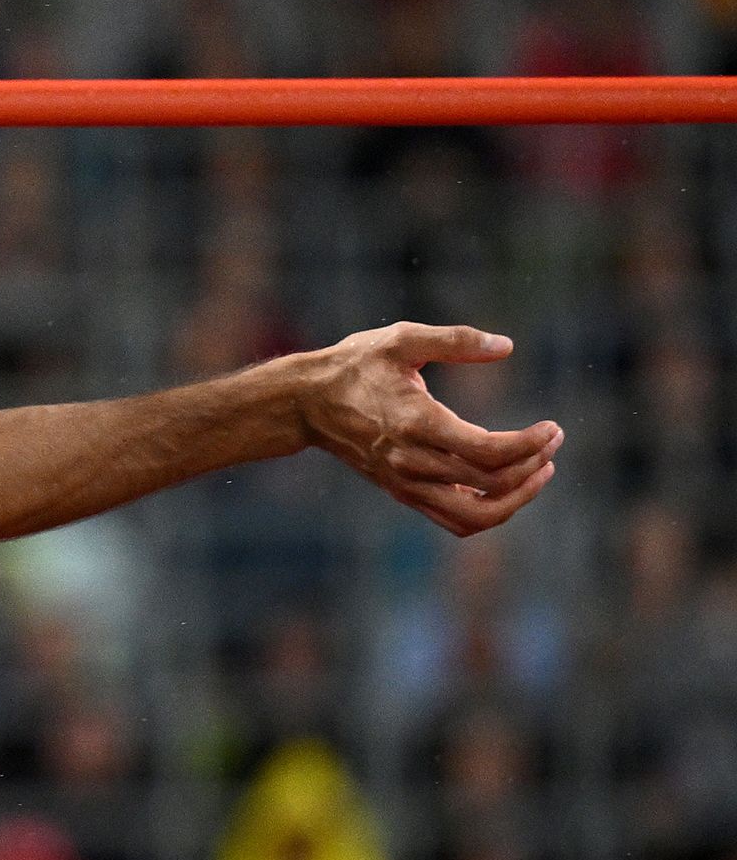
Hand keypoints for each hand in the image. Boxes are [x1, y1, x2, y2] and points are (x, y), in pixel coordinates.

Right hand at [298, 321, 558, 535]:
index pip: (488, 452)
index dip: (530, 445)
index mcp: (416, 423)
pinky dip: (489, 511)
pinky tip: (504, 485)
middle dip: (533, 465)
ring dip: (517, 500)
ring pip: (477, 515)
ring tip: (539, 472)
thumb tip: (505, 346)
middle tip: (552, 441)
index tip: (552, 428)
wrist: (306, 402)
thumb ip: (455, 341)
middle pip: (491, 484)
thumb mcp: (401, 339)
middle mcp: (412, 461)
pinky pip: (456, 520)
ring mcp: (406, 483)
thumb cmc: (355, 365)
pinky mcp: (403, 492)